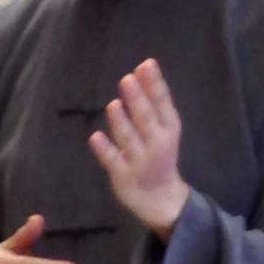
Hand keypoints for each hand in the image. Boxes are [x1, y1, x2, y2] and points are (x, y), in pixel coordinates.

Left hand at [90, 59, 191, 237]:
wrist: (160, 198)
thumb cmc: (159, 154)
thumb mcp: (164, 128)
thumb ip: (153, 101)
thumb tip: (143, 67)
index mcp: (169, 129)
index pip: (163, 103)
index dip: (154, 84)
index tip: (146, 64)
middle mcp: (156, 144)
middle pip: (146, 119)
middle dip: (137, 99)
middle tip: (127, 79)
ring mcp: (139, 161)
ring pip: (128, 138)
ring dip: (120, 122)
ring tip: (113, 104)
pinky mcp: (122, 175)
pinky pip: (112, 160)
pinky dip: (104, 149)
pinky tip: (95, 137)